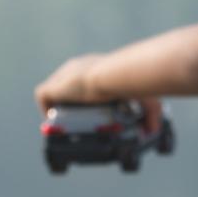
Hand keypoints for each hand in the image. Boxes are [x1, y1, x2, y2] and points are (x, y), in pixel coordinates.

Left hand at [34, 59, 165, 132]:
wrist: (114, 76)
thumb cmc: (131, 82)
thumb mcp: (144, 97)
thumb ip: (152, 112)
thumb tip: (154, 130)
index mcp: (94, 66)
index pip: (85, 80)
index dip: (86, 97)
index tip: (92, 112)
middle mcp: (75, 68)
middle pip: (67, 88)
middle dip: (71, 105)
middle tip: (79, 122)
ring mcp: (62, 77)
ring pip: (54, 93)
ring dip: (58, 107)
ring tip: (65, 125)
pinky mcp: (52, 87)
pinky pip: (43, 96)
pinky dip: (46, 109)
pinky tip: (54, 122)